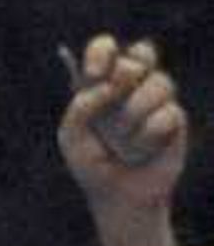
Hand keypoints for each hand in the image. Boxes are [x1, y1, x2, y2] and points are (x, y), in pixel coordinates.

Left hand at [63, 34, 189, 245]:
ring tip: (125, 141)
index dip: (102, 51)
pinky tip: (143, 151)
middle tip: (115, 93)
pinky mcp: (175, 118)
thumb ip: (80, 108)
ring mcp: (156, 100)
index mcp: (102, 85)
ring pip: (157, 83)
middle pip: (142, 52)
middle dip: (127, 72)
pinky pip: (166, 114)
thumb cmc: (92, 165)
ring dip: (135, 115)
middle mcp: (132, 87)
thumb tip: (107, 85)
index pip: (105, 49)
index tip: (93, 72)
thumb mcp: (72, 138)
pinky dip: (149, 137)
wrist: (118, 196)